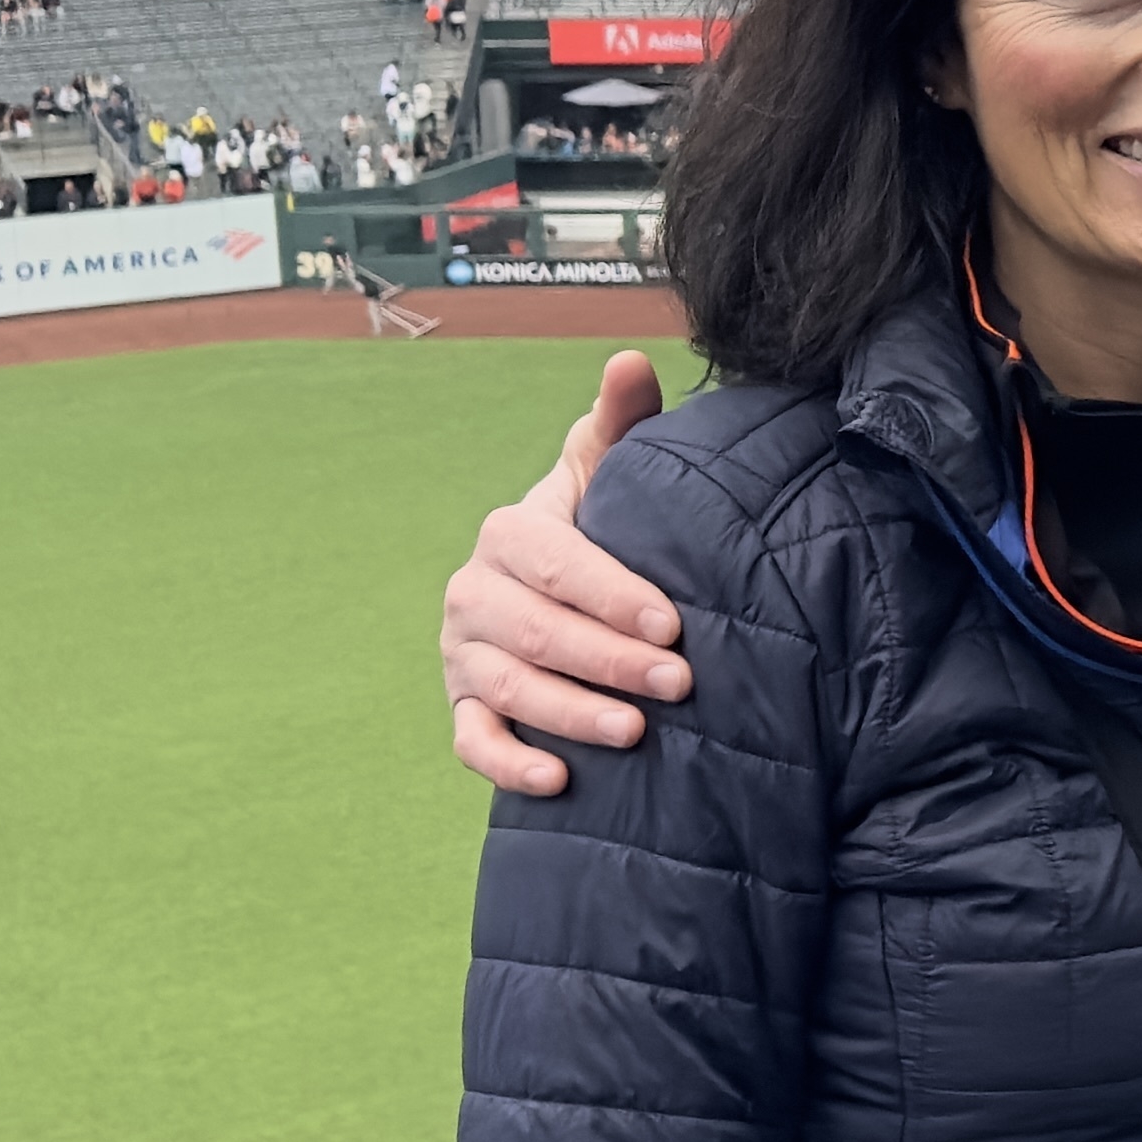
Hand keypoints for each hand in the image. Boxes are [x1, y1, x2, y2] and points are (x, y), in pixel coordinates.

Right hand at [445, 352, 688, 797]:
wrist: (565, 590)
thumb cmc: (602, 524)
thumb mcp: (611, 470)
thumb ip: (622, 420)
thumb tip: (631, 361)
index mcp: (510, 533)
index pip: (554, 564)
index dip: (610, 594)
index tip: (672, 623)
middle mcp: (473, 592)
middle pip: (532, 631)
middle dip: (605, 659)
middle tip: (678, 683)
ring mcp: (463, 654)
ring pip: (506, 689)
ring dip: (568, 714)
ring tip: (635, 732)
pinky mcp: (464, 707)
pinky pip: (472, 742)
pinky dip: (508, 764)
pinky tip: (558, 780)